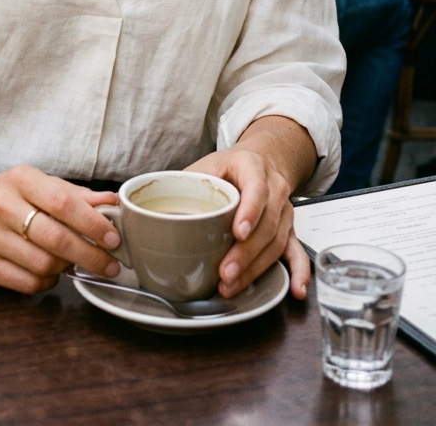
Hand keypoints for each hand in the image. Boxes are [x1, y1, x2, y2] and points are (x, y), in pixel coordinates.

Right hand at [0, 163, 120, 294]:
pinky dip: (47, 282)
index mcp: (21, 179)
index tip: (113, 238)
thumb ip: (75, 195)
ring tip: (76, 264)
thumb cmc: (10, 194)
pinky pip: (26, 283)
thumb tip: (111, 202)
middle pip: (55, 238)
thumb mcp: (40, 183)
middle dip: (90, 255)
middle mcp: (1, 205)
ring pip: (43, 264)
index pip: (62, 203)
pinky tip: (52, 273)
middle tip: (111, 265)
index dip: (92, 223)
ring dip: (67, 269)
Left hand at [186, 146, 309, 300]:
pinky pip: (297, 251)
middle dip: (246, 252)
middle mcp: (275, 188)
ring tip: (233, 285)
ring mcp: (285, 210)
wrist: (261, 159)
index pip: (256, 188)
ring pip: (277, 241)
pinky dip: (299, 272)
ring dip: (256, 267)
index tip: (237, 232)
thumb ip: (185, 184)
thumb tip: (150, 208)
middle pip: (267, 223)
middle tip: (225, 273)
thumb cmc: (228, 166)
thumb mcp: (206, 165)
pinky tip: (295, 290)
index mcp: (252, 167)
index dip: (249, 211)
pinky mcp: (289, 229)